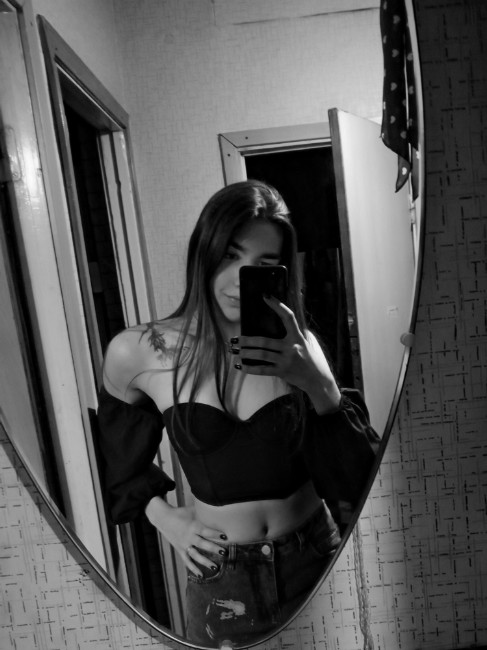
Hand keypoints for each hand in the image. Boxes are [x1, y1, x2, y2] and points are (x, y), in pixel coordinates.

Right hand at [145, 499, 226, 575]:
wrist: (163, 518)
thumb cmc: (180, 512)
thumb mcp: (192, 509)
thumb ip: (203, 510)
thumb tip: (217, 505)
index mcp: (192, 526)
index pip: (205, 531)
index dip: (215, 534)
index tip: (225, 537)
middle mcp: (188, 536)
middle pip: (202, 544)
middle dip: (213, 548)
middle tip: (224, 553)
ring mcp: (184, 545)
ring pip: (195, 555)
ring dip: (205, 562)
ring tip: (216, 567)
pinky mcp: (180, 550)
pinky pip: (187, 561)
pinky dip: (193, 569)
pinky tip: (201, 575)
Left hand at [236, 296, 340, 412]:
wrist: (318, 380)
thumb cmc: (313, 358)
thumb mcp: (309, 341)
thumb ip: (298, 332)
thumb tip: (283, 321)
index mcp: (298, 337)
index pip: (288, 317)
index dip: (277, 305)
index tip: (265, 296)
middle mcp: (292, 347)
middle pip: (264, 341)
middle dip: (247, 340)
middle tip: (234, 339)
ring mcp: (286, 361)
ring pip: (261, 355)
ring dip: (245, 353)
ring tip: (234, 351)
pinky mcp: (282, 372)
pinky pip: (263, 370)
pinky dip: (250, 368)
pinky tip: (240, 366)